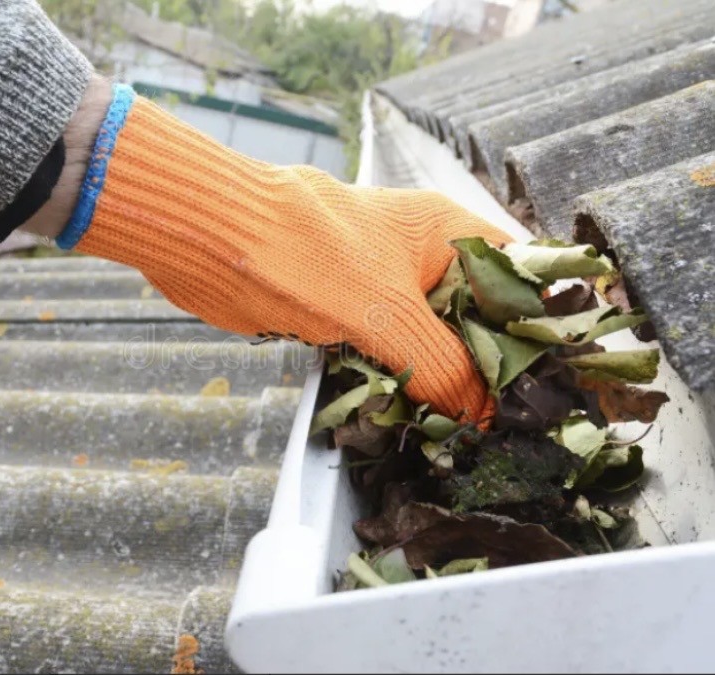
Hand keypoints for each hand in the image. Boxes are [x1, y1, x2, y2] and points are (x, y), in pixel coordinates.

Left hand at [61, 92, 510, 421]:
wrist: (213, 241)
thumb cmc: (304, 255)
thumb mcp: (388, 315)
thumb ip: (442, 365)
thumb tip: (482, 415)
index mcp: (448, 234)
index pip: (521, 276)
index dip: (542, 324)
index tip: (556, 380)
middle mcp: (423, 257)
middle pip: (478, 316)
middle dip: (492, 365)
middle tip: (515, 422)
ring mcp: (386, 287)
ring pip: (432, 339)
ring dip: (445, 381)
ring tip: (472, 432)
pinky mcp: (350, 314)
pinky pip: (391, 353)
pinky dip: (402, 383)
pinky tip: (418, 419)